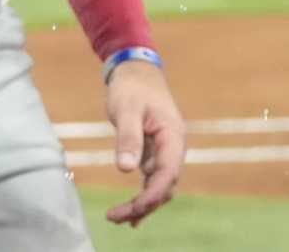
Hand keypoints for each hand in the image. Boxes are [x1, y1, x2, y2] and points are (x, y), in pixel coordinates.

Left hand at [102, 61, 185, 225]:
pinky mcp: (154, 152)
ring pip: (159, 185)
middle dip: (144, 204)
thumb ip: (128, 137)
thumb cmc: (131, 87)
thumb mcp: (126, 109)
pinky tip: (130, 212)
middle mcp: (173, 147)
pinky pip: (152, 180)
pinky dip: (142, 195)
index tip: (135, 209)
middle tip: (115, 217)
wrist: (135, 70)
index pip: (168, 172)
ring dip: (142, 203)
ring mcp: (165, 151)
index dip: (153, 194)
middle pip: (165, 185)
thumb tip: (126, 169)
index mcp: (173, 136)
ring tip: (117, 218)